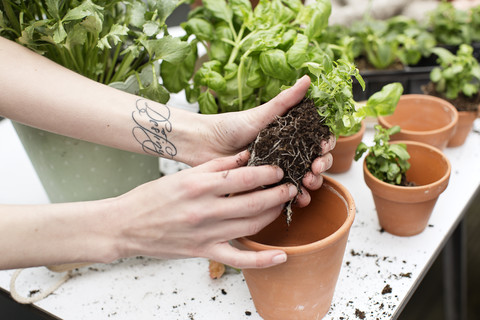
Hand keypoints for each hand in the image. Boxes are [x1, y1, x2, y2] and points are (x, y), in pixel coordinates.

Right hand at [114, 151, 296, 268]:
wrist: (125, 226)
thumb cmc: (151, 198)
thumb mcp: (183, 175)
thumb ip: (215, 166)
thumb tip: (244, 157)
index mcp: (200, 186)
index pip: (244, 177)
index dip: (267, 173)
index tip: (280, 170)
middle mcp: (205, 210)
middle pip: (253, 202)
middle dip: (278, 193)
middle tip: (291, 187)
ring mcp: (206, 234)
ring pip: (251, 226)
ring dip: (272, 215)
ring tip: (284, 205)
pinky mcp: (203, 252)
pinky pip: (238, 259)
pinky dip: (262, 260)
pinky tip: (281, 256)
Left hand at [191, 75, 334, 206]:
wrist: (205, 145)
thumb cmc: (230, 126)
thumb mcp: (260, 113)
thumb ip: (285, 100)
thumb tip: (307, 79)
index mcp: (290, 133)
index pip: (317, 139)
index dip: (325, 143)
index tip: (322, 147)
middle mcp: (287, 151)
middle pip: (315, 160)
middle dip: (321, 166)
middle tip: (314, 168)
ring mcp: (278, 169)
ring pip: (304, 179)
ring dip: (313, 183)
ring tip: (307, 184)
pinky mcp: (266, 185)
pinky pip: (286, 193)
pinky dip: (296, 198)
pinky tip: (299, 199)